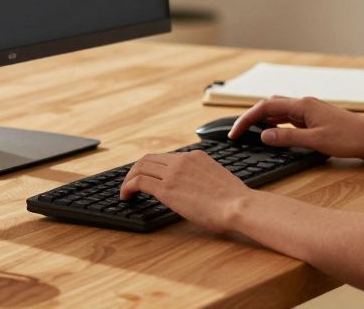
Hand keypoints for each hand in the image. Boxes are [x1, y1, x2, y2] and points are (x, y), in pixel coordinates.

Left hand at [119, 150, 251, 233]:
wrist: (238, 205)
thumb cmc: (234, 200)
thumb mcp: (218, 179)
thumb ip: (203, 178)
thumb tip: (196, 189)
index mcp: (196, 156)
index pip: (166, 157)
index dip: (152, 167)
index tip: (147, 176)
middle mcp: (182, 160)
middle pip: (149, 159)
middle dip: (136, 170)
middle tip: (131, 183)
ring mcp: (173, 172)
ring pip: (140, 167)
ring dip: (129, 179)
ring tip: (125, 191)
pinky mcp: (166, 188)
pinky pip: (138, 182)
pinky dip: (127, 187)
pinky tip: (126, 196)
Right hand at [229, 96, 363, 158]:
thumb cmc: (351, 138)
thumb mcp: (316, 141)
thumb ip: (288, 138)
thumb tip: (264, 136)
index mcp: (303, 106)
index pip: (265, 107)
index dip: (246, 119)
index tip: (234, 133)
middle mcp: (304, 104)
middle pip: (269, 105)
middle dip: (251, 117)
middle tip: (238, 133)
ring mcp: (310, 111)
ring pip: (279, 111)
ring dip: (263, 120)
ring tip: (250, 134)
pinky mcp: (315, 119)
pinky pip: (289, 119)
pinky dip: (277, 125)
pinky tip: (274, 135)